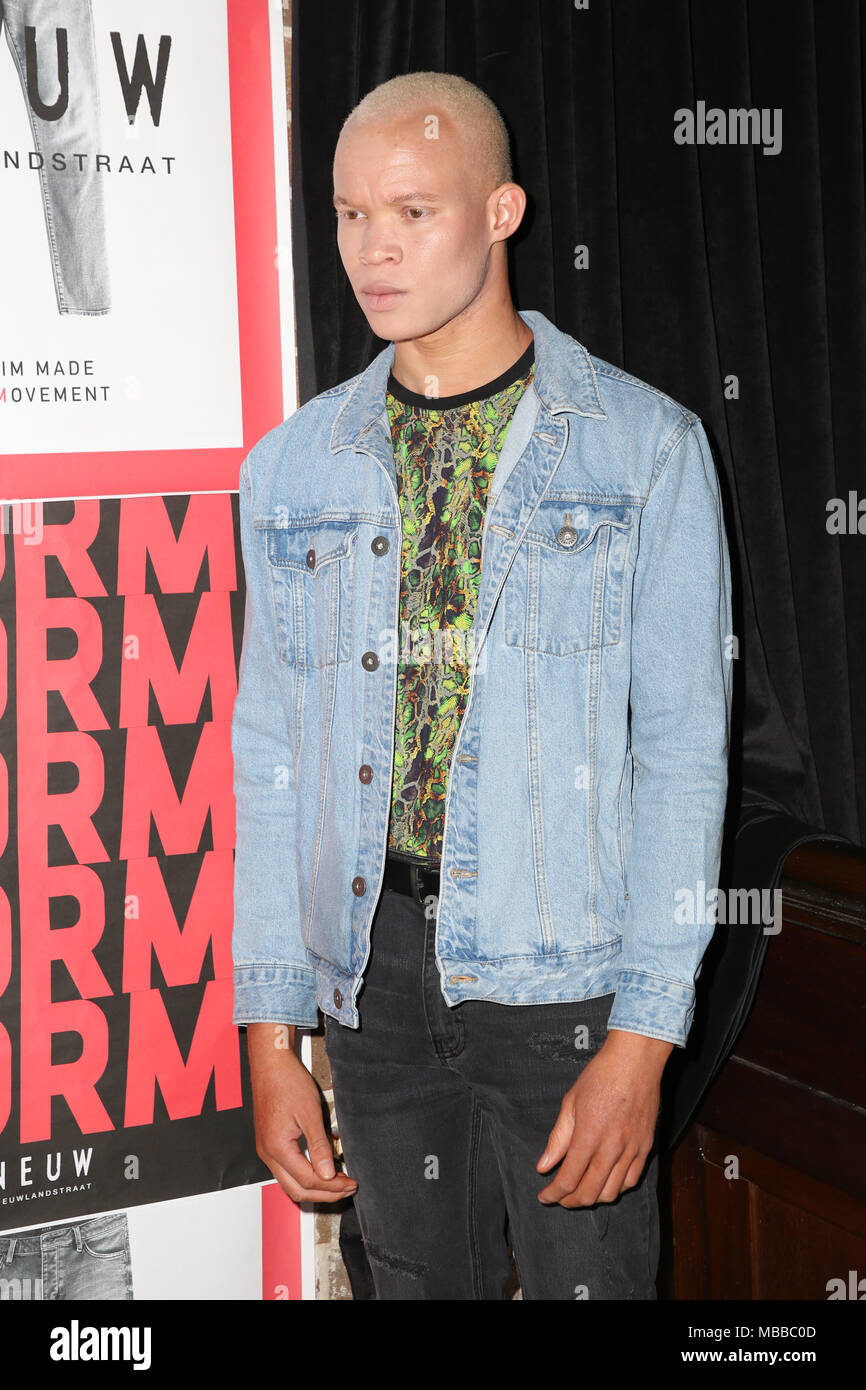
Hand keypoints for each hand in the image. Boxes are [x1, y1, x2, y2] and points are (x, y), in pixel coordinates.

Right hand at [247, 1022, 357, 1203]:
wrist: (270, 1064)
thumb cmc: (288, 1082)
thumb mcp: (310, 1113)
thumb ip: (319, 1146)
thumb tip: (329, 1174)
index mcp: (277, 1147)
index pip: (308, 1180)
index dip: (332, 1186)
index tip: (351, 1182)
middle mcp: (268, 1154)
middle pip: (297, 1190)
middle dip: (325, 1194)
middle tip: (348, 1188)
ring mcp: (266, 1150)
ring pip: (290, 1183)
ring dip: (315, 1188)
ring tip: (338, 1183)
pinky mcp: (269, 1144)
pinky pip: (287, 1171)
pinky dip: (305, 1176)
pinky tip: (322, 1170)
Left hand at [535, 1029, 671, 1207]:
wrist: (635, 1061)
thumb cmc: (600, 1076)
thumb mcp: (570, 1102)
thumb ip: (558, 1138)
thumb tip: (543, 1166)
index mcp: (589, 1136)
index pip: (568, 1180)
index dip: (553, 1194)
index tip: (544, 1196)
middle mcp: (612, 1149)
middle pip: (589, 1193)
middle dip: (570, 1201)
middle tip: (559, 1197)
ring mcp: (632, 1150)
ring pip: (612, 1192)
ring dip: (593, 1198)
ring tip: (580, 1191)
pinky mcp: (646, 1147)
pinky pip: (632, 1181)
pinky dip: (616, 1189)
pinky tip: (605, 1182)